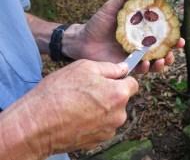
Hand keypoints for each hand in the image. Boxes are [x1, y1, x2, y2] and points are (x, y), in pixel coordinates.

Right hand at [0, 60, 137, 157]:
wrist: (37, 124)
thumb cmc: (59, 92)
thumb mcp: (84, 67)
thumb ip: (109, 67)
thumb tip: (124, 68)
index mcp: (119, 94)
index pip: (133, 84)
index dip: (123, 79)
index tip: (112, 78)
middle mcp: (119, 115)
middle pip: (121, 100)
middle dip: (110, 93)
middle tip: (89, 90)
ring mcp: (108, 130)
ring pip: (111, 113)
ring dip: (102, 108)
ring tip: (79, 104)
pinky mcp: (97, 141)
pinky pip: (101, 126)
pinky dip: (93, 121)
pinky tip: (76, 117)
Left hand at [67, 0, 184, 72]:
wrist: (83, 40)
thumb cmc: (98, 23)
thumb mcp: (111, 7)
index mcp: (140, 32)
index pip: (160, 35)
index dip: (172, 37)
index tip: (179, 38)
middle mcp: (140, 45)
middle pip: (160, 51)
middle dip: (170, 53)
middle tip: (173, 51)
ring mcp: (133, 57)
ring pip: (153, 63)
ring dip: (161, 63)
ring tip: (162, 59)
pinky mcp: (125, 66)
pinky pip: (139, 70)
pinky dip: (146, 68)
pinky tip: (146, 63)